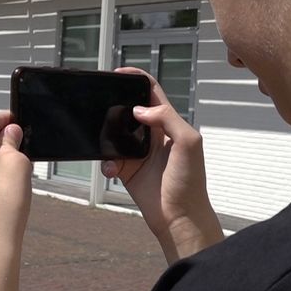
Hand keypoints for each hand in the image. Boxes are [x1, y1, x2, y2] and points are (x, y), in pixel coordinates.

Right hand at [102, 68, 222, 262]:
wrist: (180, 217)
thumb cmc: (191, 182)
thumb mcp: (188, 143)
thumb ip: (168, 119)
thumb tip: (139, 110)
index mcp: (169, 123)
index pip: (152, 93)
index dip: (136, 79)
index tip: (119, 74)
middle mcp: (153, 135)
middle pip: (128, 110)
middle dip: (114, 106)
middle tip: (100, 104)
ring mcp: (138, 152)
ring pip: (113, 134)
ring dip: (105, 137)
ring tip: (107, 146)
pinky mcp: (127, 170)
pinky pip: (108, 159)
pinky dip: (106, 162)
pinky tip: (112, 171)